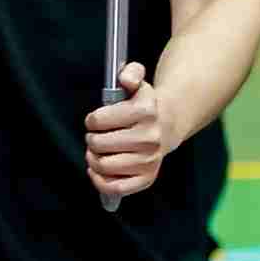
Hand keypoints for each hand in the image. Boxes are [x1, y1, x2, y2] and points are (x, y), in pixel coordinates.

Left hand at [84, 60, 176, 202]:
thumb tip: (125, 78)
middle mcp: (150, 138)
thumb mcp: (138, 82)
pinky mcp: (147, 177)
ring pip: (104, 166)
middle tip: (95, 136)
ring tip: (96, 151)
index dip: (91, 120)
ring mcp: (149, 160)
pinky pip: (116, 188)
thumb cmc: (144, 105)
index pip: (99, 120)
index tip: (95, 120)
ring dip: (93, 158)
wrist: (168, 124)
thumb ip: (130, 72)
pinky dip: (100, 181)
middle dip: (91, 139)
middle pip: (99, 144)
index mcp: (146, 111)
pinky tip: (97, 170)